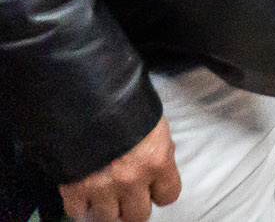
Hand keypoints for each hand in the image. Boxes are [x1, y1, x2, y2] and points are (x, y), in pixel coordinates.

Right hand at [60, 114, 180, 221]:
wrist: (86, 96)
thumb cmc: (126, 103)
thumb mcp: (154, 124)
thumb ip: (158, 150)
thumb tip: (157, 166)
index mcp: (157, 161)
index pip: (169, 195)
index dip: (160, 192)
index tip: (153, 188)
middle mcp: (132, 180)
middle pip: (138, 215)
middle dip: (134, 206)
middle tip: (127, 196)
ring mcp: (102, 187)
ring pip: (108, 218)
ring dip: (107, 209)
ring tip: (105, 196)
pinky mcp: (74, 189)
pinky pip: (79, 213)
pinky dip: (81, 207)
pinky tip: (84, 196)